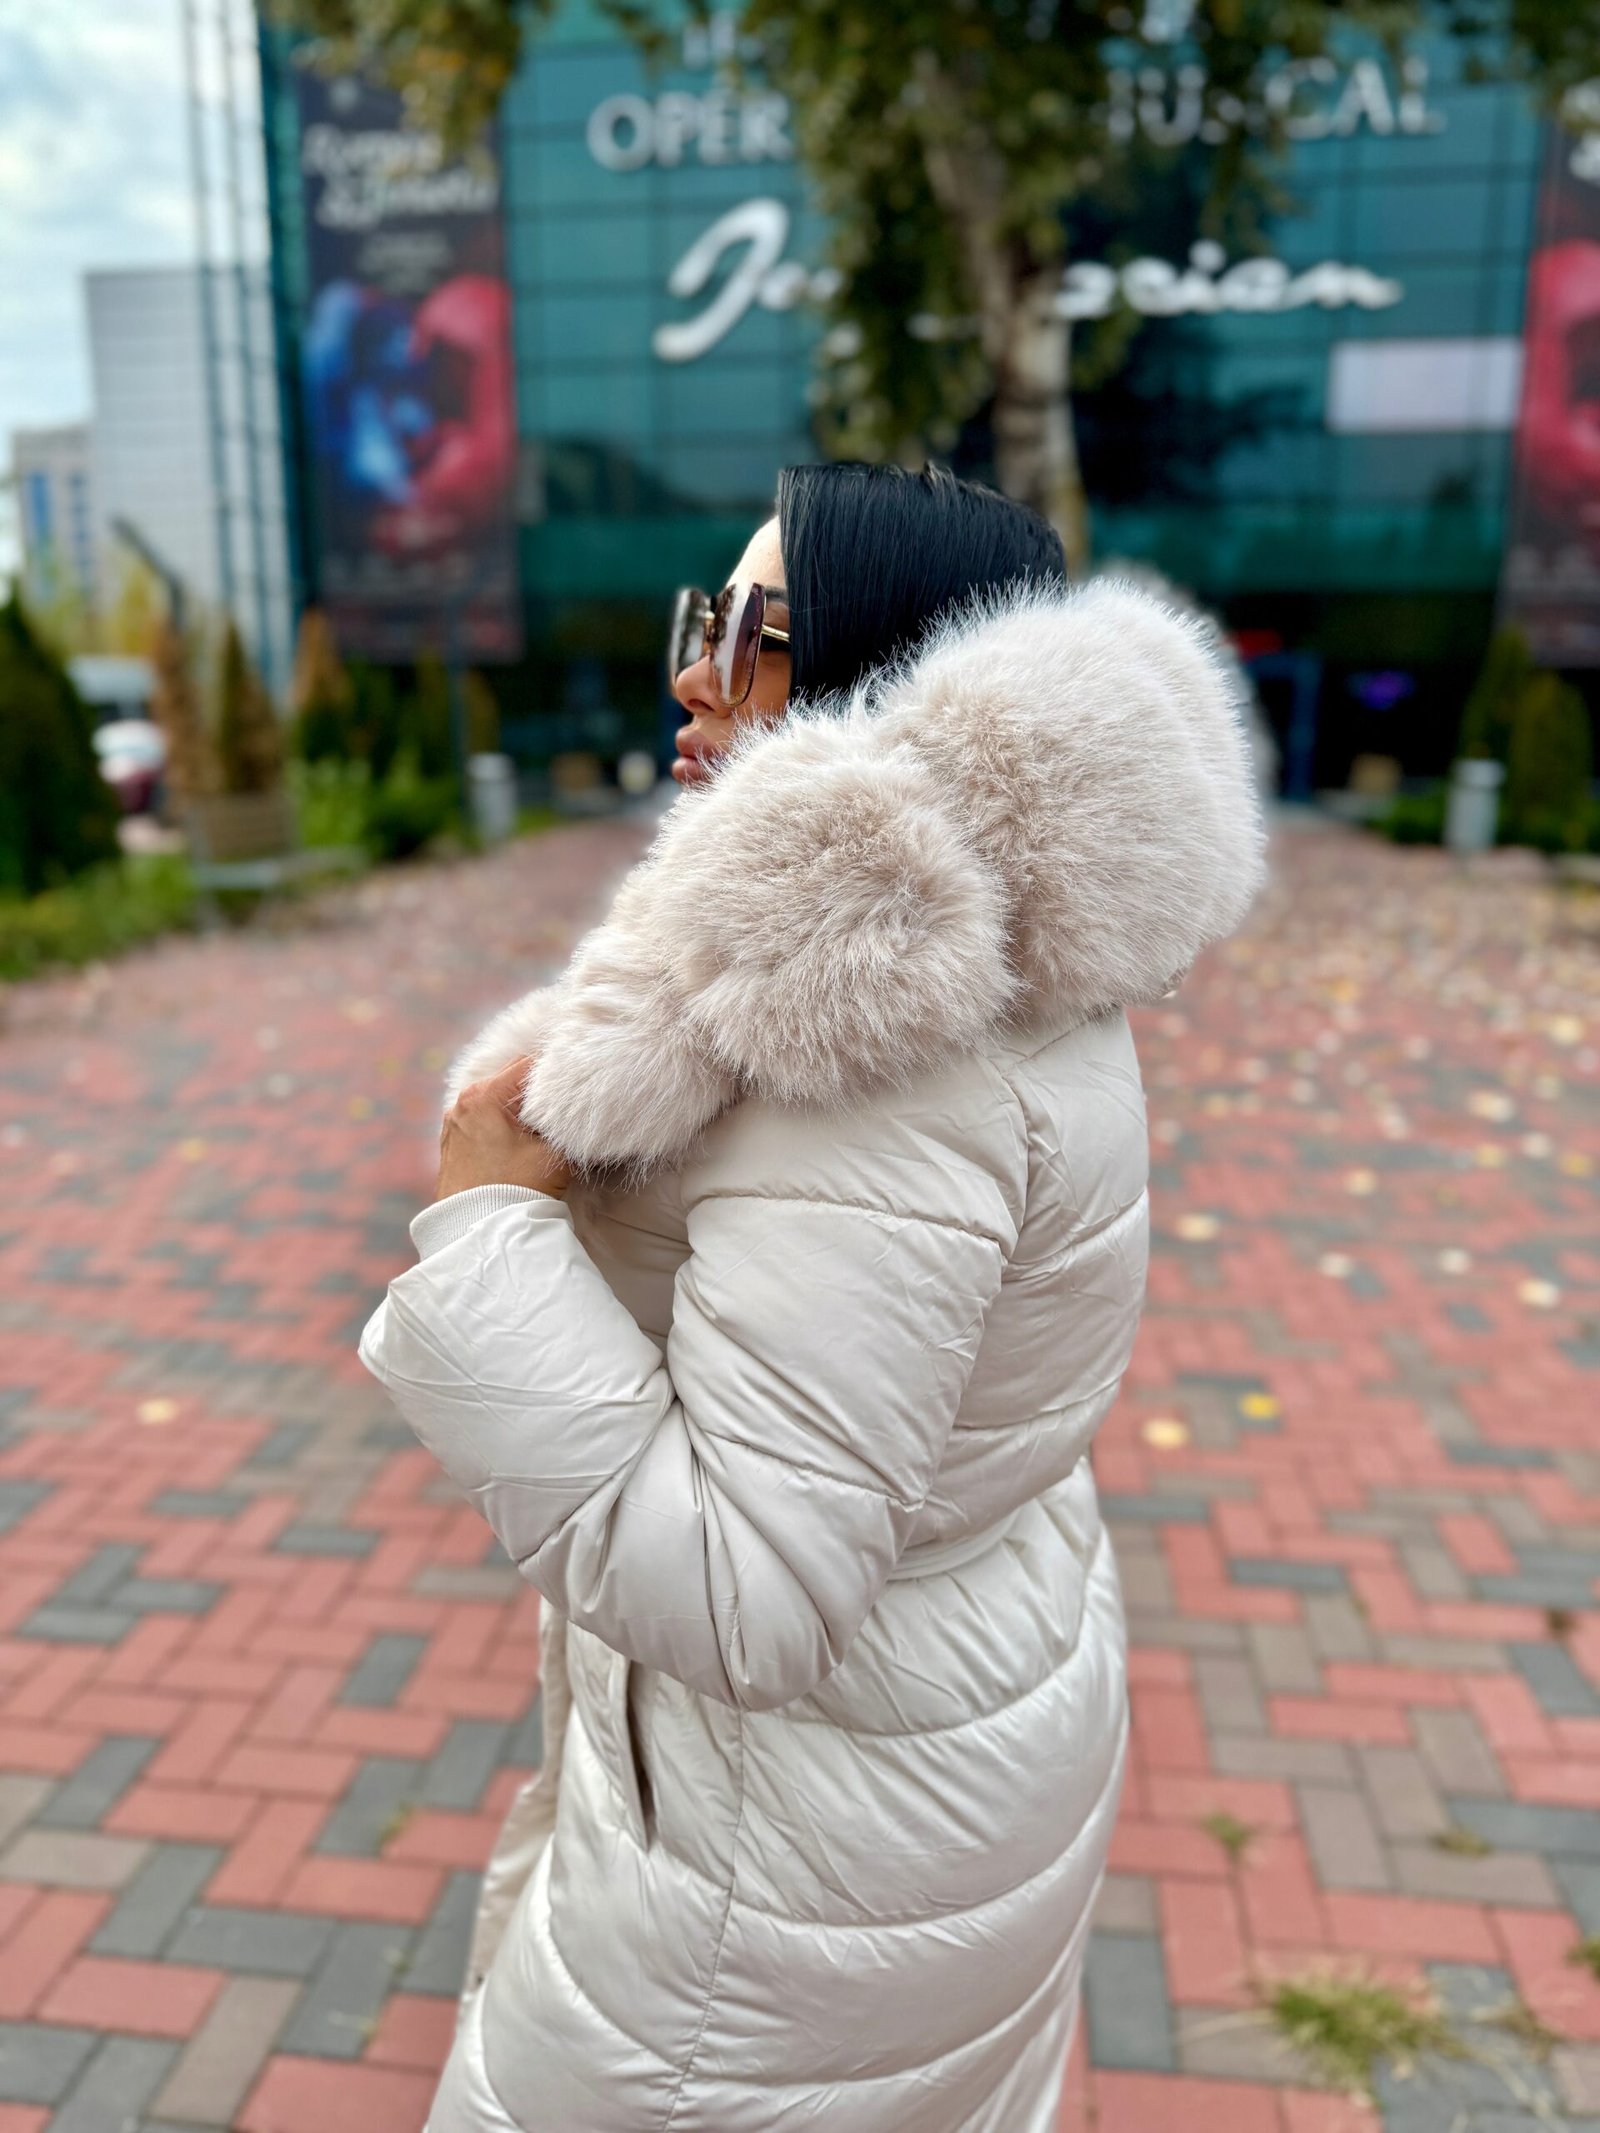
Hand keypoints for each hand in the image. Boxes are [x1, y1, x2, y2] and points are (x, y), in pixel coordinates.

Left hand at [435, 1057, 573, 1201]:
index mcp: (483, 1096)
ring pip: (497, 1100)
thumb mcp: (554, 1154)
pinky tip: (522, 1142)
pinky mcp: (453, 1142)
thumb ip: (568, 1125)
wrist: (478, 1231)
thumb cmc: (514, 1190)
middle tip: (562, 1108)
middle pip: (510, 1080)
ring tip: (543, 1128)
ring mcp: (454, 1122)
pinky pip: (484, 1119)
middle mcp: (462, 1103)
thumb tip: (579, 1113)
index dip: (556, 1073)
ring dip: (520, 1108)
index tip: (574, 1086)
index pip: (528, 1065)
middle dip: (538, 1091)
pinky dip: (504, 1123)